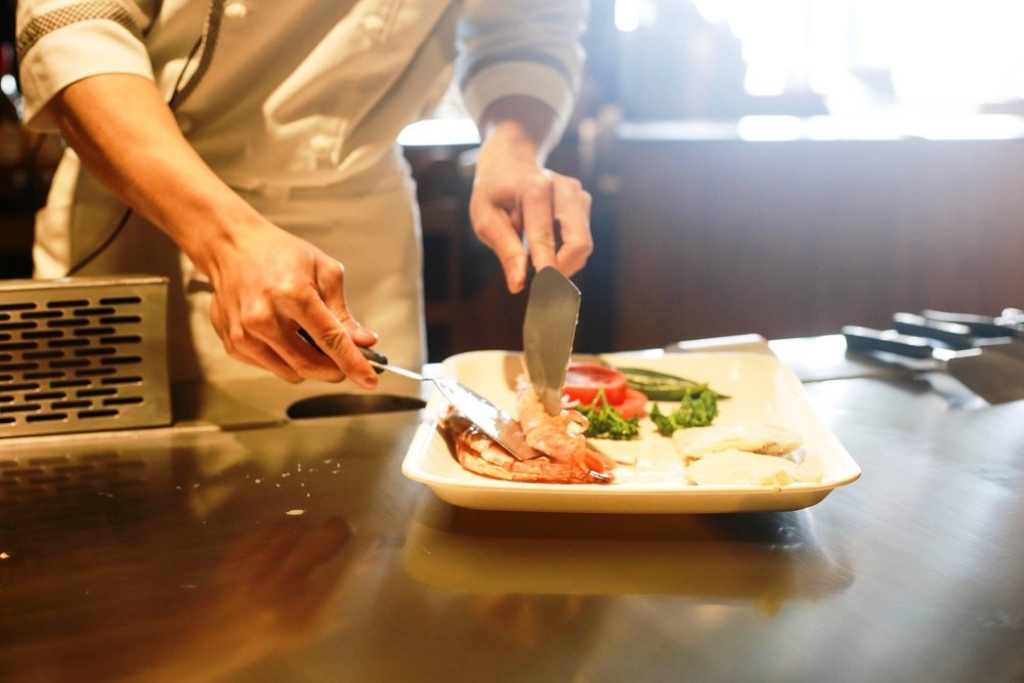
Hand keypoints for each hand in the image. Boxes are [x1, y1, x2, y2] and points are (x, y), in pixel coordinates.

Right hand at [202, 218, 380, 385]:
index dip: (353, 363)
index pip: (330, 340)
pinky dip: (287, 360)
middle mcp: (263, 317)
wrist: (232, 247)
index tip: (369, 379)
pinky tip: (286, 335)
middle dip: (335, 370)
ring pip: (292, 373)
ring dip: (311, 365)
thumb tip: (364, 342)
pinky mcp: (233, 344)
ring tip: (310, 338)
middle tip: (347, 362)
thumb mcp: (324, 271)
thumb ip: (343, 312)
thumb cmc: (279, 253)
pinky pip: (272, 368)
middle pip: (310, 364)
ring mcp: (244, 334)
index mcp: (291, 294)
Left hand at [470, 99, 592, 293]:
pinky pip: (581, 240)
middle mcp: (564, 189)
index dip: (547, 269)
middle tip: (540, 286)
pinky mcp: (584, 204)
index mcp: (535, 189)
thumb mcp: (485, 219)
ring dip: (563, 263)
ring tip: (535, 262)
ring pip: (583, 245)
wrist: (510, 163)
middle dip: (562, 270)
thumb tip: (518, 284)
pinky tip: (544, 248)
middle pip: (579, 243)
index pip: (545, 237)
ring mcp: (578, 195)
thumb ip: (505, 250)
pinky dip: (565, 254)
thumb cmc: (494, 193)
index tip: (545, 294)